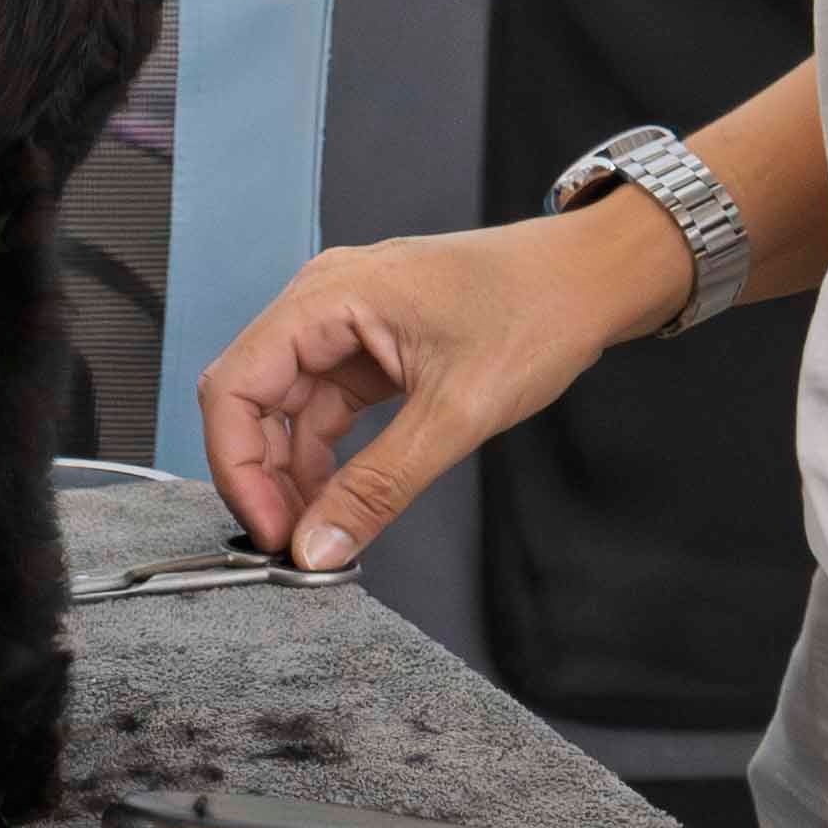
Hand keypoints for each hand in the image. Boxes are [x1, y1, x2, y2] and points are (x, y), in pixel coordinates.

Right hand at [195, 208, 683, 575]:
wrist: (594, 278)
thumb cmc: (538, 312)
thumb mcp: (456, 413)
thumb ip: (379, 487)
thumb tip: (317, 548)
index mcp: (328, 297)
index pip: (234, 385)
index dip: (237, 466)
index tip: (267, 530)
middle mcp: (323, 302)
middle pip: (252, 398)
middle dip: (262, 476)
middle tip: (294, 545)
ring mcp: (345, 322)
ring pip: (286, 408)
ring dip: (292, 473)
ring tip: (320, 534)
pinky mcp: (371, 345)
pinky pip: (324, 406)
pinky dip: (325, 456)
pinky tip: (342, 500)